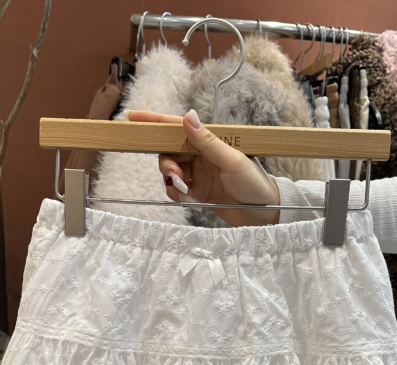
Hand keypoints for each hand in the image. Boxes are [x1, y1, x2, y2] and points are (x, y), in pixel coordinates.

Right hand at [127, 109, 280, 226]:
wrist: (263, 214)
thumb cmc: (254, 183)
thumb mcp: (232, 161)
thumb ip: (208, 141)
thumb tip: (187, 117)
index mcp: (210, 141)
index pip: (177, 126)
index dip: (155, 122)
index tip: (132, 117)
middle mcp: (201, 155)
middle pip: (168, 151)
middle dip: (166, 162)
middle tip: (174, 176)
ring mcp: (198, 174)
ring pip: (170, 171)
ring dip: (171, 179)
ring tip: (184, 190)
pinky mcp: (197, 192)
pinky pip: (176, 189)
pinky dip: (175, 194)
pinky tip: (186, 198)